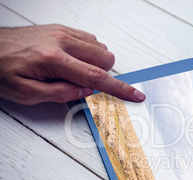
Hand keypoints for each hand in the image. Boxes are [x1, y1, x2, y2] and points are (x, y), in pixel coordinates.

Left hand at [0, 24, 144, 104]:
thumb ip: (60, 94)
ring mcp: (62, 32)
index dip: (120, 88)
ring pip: (100, 47)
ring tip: (74, 71)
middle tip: (83, 83)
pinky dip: (88, 52)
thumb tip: (85, 91)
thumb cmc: (1, 71)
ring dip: (96, 63)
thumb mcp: (27, 94)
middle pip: (105, 58)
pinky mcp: (60, 28)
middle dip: (103, 74)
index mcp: (54, 61)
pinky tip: (73, 59)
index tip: (135, 95)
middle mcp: (62, 42)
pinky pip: (89, 38)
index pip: (97, 77)